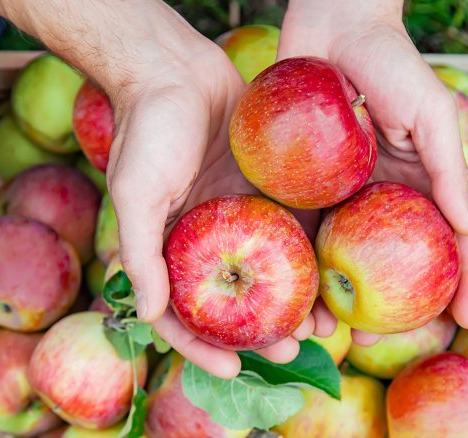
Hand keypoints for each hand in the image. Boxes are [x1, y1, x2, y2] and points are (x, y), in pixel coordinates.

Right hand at [0, 0, 313, 377]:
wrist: (177, 68)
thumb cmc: (148, 128)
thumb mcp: (135, 192)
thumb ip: (141, 253)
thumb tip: (151, 314)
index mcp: (168, 248)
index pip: (181, 313)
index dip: (200, 346)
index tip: (229, 369)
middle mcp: (204, 240)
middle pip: (232, 300)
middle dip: (259, 331)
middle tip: (290, 350)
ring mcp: (238, 216)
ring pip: (268, 272)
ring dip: (291, 301)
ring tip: (321, 324)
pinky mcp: (268, 190)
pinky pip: (290, 229)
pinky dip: (308, 254)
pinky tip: (332, 272)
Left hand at [279, 0, 467, 331]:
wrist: (332, 22)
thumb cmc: (391, 61)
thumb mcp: (430, 112)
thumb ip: (446, 169)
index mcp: (418, 182)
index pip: (448, 241)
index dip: (463, 281)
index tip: (466, 321)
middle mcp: (379, 195)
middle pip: (387, 262)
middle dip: (384, 307)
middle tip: (370, 341)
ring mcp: (339, 191)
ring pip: (339, 255)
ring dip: (330, 294)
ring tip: (319, 328)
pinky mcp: (301, 180)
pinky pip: (298, 223)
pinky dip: (295, 256)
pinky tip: (285, 285)